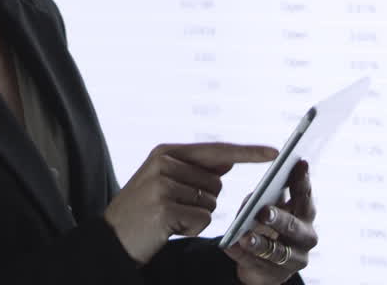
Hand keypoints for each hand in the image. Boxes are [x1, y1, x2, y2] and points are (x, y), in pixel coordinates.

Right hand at [103, 142, 277, 264]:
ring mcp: (163, 185)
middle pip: (216, 182)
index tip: (275, 153)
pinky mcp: (165, 209)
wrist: (111, 238)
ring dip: (196, 215)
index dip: (247, 152)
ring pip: (210, 202)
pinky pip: (202, 219)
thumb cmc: (141, 210)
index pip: (216, 150)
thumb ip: (194, 169)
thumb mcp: (162, 181)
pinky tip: (168, 228)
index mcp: (165, 151)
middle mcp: (164, 163)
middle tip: (173, 207)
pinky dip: (191, 228)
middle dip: (203, 200)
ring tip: (168, 217)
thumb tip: (228, 160)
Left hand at [224, 160, 317, 283]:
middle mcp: (306, 237)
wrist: (264, 263)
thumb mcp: (268, 207)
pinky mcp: (277, 276)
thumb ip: (265, 198)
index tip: (298, 163)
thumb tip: (259, 192)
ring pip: (278, 251)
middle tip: (264, 211)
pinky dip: (243, 256)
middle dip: (279, 219)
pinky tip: (231, 247)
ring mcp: (294, 259)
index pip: (305, 196)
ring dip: (260, 243)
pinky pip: (258, 265)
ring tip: (245, 237)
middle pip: (294, 227)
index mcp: (305, 215)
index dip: (303, 181)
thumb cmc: (267, 226)